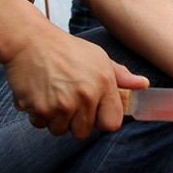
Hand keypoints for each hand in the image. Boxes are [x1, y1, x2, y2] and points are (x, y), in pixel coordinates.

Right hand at [2, 28, 147, 138]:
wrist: (29, 40)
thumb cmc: (65, 49)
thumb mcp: (98, 57)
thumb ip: (120, 75)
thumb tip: (143, 85)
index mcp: (103, 84)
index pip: (112, 123)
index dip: (101, 120)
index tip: (92, 111)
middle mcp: (85, 96)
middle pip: (83, 132)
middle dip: (75, 120)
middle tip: (66, 99)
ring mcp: (62, 104)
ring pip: (60, 130)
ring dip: (55, 118)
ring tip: (52, 95)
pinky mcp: (40, 108)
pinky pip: (40, 124)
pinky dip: (37, 114)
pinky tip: (39, 94)